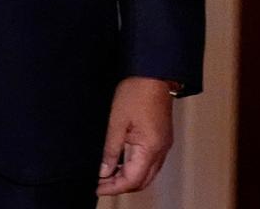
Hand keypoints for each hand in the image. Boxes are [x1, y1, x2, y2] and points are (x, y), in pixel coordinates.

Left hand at [96, 76, 176, 195]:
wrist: (154, 73)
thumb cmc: (137, 92)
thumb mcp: (116, 122)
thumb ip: (110, 150)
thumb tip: (103, 171)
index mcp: (151, 147)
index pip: (132, 180)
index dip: (112, 187)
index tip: (96, 187)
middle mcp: (161, 149)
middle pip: (142, 181)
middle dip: (120, 186)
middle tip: (99, 183)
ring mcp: (163, 144)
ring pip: (146, 173)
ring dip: (127, 177)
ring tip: (106, 174)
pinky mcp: (161, 138)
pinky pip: (149, 162)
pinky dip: (134, 167)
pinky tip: (119, 162)